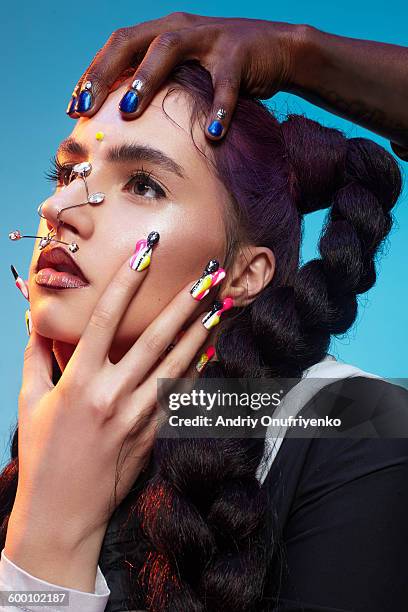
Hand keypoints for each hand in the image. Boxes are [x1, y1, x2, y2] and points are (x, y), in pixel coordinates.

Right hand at [5, 247, 218, 565]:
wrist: (60, 514)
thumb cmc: (42, 455)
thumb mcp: (31, 401)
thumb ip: (36, 356)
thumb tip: (38, 320)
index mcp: (78, 381)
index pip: (104, 320)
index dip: (125, 283)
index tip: (145, 254)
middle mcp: (110, 395)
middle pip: (153, 338)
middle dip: (183, 302)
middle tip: (208, 273)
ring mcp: (135, 416)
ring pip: (175, 365)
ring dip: (201, 332)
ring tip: (222, 304)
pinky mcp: (152, 435)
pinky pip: (180, 397)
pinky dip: (198, 371)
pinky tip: (213, 349)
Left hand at [67, 13, 300, 139]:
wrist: (278, 49)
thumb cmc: (223, 70)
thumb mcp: (187, 74)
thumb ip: (161, 87)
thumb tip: (125, 123)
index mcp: (163, 32)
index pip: (118, 47)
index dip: (93, 75)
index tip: (74, 108)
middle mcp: (181, 28)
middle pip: (133, 41)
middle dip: (105, 74)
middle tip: (86, 108)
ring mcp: (210, 36)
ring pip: (170, 48)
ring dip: (145, 78)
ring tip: (127, 110)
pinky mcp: (240, 53)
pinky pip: (226, 83)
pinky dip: (219, 108)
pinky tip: (213, 133)